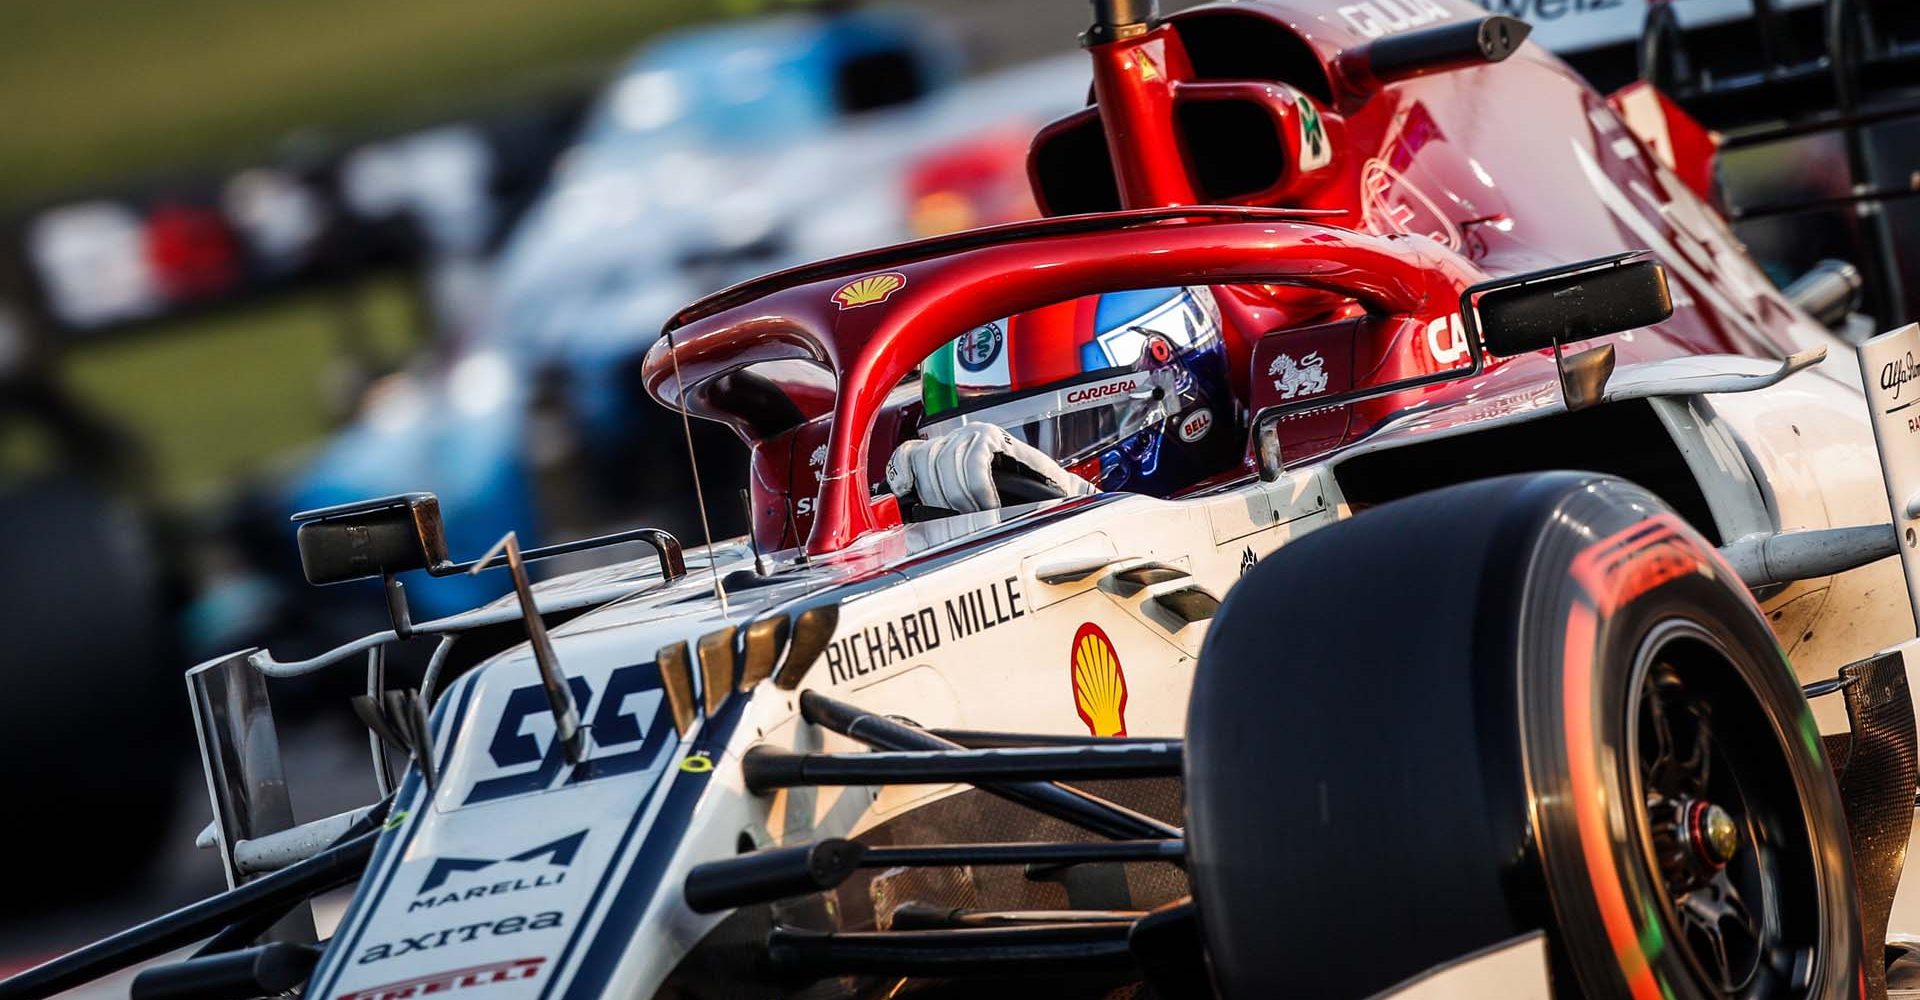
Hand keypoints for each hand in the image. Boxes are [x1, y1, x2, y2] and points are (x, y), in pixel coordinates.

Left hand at [885, 422, 1095, 513]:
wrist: (1053, 499)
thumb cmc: (1010, 506)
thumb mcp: (964, 504)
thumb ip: (936, 503)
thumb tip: (908, 514)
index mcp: (940, 453)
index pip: (906, 457)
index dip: (903, 477)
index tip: (907, 495)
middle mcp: (954, 439)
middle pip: (926, 463)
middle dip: (941, 497)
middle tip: (962, 518)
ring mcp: (972, 434)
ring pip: (946, 463)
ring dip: (962, 497)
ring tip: (980, 512)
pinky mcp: (992, 435)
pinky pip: (973, 461)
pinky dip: (978, 487)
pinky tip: (989, 502)